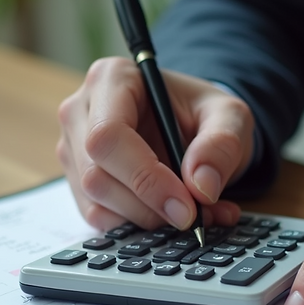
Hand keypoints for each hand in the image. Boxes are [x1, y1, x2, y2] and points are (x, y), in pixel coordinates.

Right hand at [57, 57, 253, 230]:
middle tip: (193, 216)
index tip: (186, 206)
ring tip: (194, 214)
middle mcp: (81, 110)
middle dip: (148, 206)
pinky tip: (169, 216)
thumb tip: (202, 187)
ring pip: (95, 201)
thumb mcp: (230, 116)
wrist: (188, 125)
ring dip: (146, 219)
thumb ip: (222, 144)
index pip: (108, 135)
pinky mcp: (77, 179)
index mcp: (112, 79)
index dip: (145, 178)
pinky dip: (136, 226)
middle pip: (96, 174)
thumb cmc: (202, 112)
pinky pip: (96, 216)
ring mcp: (73, 147)